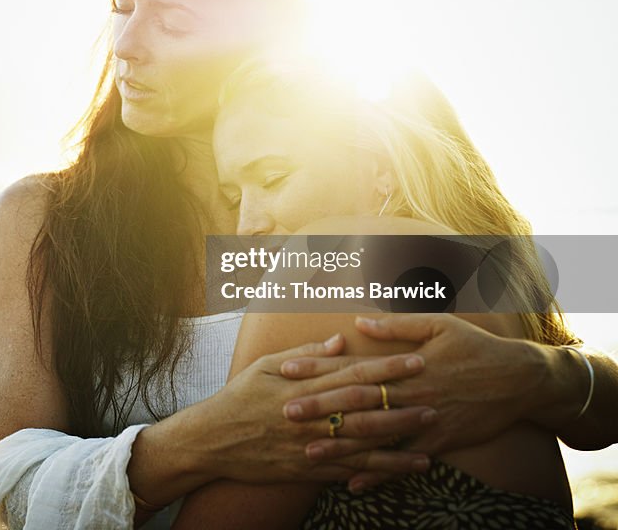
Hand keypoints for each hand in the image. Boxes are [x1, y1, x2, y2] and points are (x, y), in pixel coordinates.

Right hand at [191, 334, 437, 484]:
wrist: (213, 440)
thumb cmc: (239, 397)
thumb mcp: (265, 366)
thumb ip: (306, 355)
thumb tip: (341, 339)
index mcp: (301, 387)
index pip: (352, 374)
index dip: (386, 367)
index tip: (415, 360)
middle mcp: (309, 417)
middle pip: (364, 408)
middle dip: (402, 401)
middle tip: (436, 396)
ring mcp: (310, 446)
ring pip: (363, 442)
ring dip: (400, 438)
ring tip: (431, 433)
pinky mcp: (309, 470)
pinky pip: (350, 470)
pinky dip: (379, 469)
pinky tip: (405, 467)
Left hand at [282, 314, 538, 489]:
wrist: (520, 379)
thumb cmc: (476, 346)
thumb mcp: (438, 324)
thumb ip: (396, 325)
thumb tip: (359, 321)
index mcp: (404, 364)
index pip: (351, 366)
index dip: (318, 368)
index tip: (286, 370)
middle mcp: (410, 393)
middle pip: (357, 403)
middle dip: (320, 409)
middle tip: (285, 414)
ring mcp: (424, 420)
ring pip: (376, 436)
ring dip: (341, 446)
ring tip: (308, 452)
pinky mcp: (438, 442)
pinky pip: (403, 461)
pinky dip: (379, 473)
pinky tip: (353, 483)